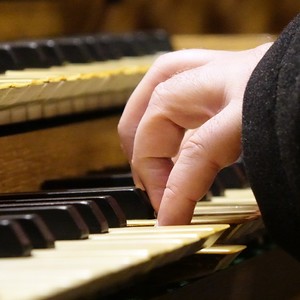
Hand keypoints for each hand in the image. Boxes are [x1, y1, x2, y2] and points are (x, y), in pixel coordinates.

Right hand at [118, 43, 271, 224]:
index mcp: (260, 100)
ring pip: (163, 78)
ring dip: (142, 121)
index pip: (201, 147)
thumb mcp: (293, 160)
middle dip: (147, 152)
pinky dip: (161, 110)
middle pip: (165, 101)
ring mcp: (231, 69)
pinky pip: (177, 80)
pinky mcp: (228, 73)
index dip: (175, 191)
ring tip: (143, 157)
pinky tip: (166, 136)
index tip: (167, 220)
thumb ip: (266, 191)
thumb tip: (212, 220)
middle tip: (153, 189)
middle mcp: (239, 76)